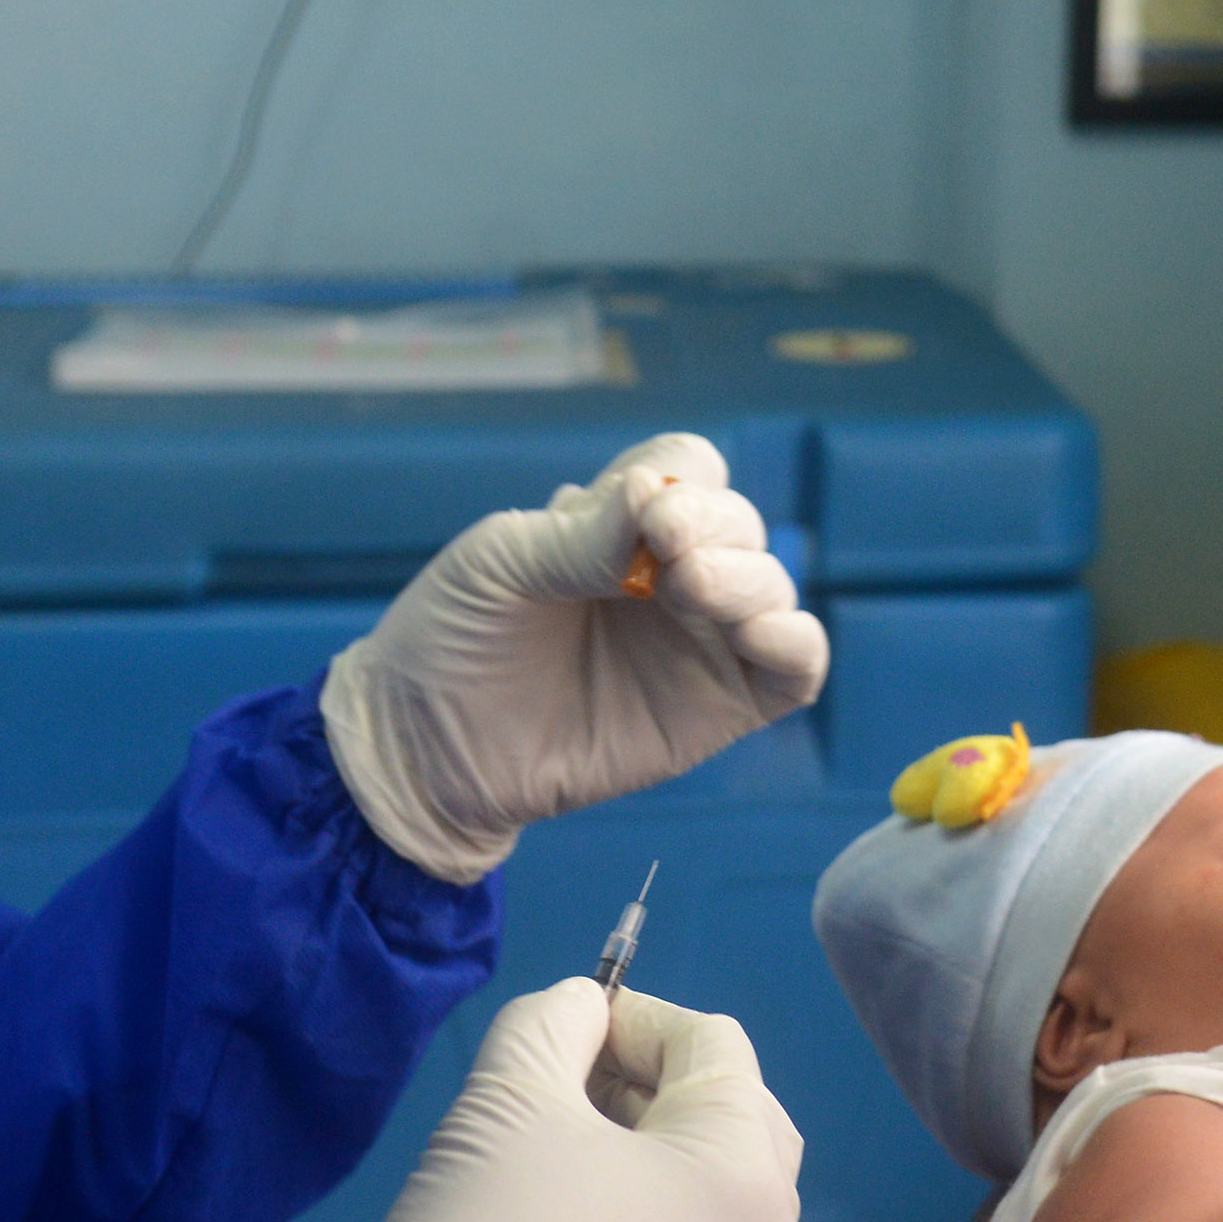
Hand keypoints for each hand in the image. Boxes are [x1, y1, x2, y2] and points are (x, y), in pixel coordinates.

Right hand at [241, 982, 812, 1221]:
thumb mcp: (502, 1104)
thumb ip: (553, 1023)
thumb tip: (584, 1009)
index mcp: (748, 1178)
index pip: (715, 1049)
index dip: (634, 1020)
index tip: (562, 1036)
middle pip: (738, 1135)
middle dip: (657, 1101)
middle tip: (566, 1105)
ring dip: (659, 1191)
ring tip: (565, 1194)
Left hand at [322, 433, 831, 882]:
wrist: (427, 750)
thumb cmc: (453, 640)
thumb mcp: (499, 562)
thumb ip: (584, 532)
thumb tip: (660, 492)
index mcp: (619, 525)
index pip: (690, 470)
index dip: (683, 481)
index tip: (645, 514)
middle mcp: (672, 576)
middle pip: (738, 524)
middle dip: (714, 526)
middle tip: (666, 549)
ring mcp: (702, 642)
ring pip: (772, 587)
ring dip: (747, 578)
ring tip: (691, 587)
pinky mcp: (722, 708)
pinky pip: (795, 668)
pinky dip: (794, 642)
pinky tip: (761, 633)